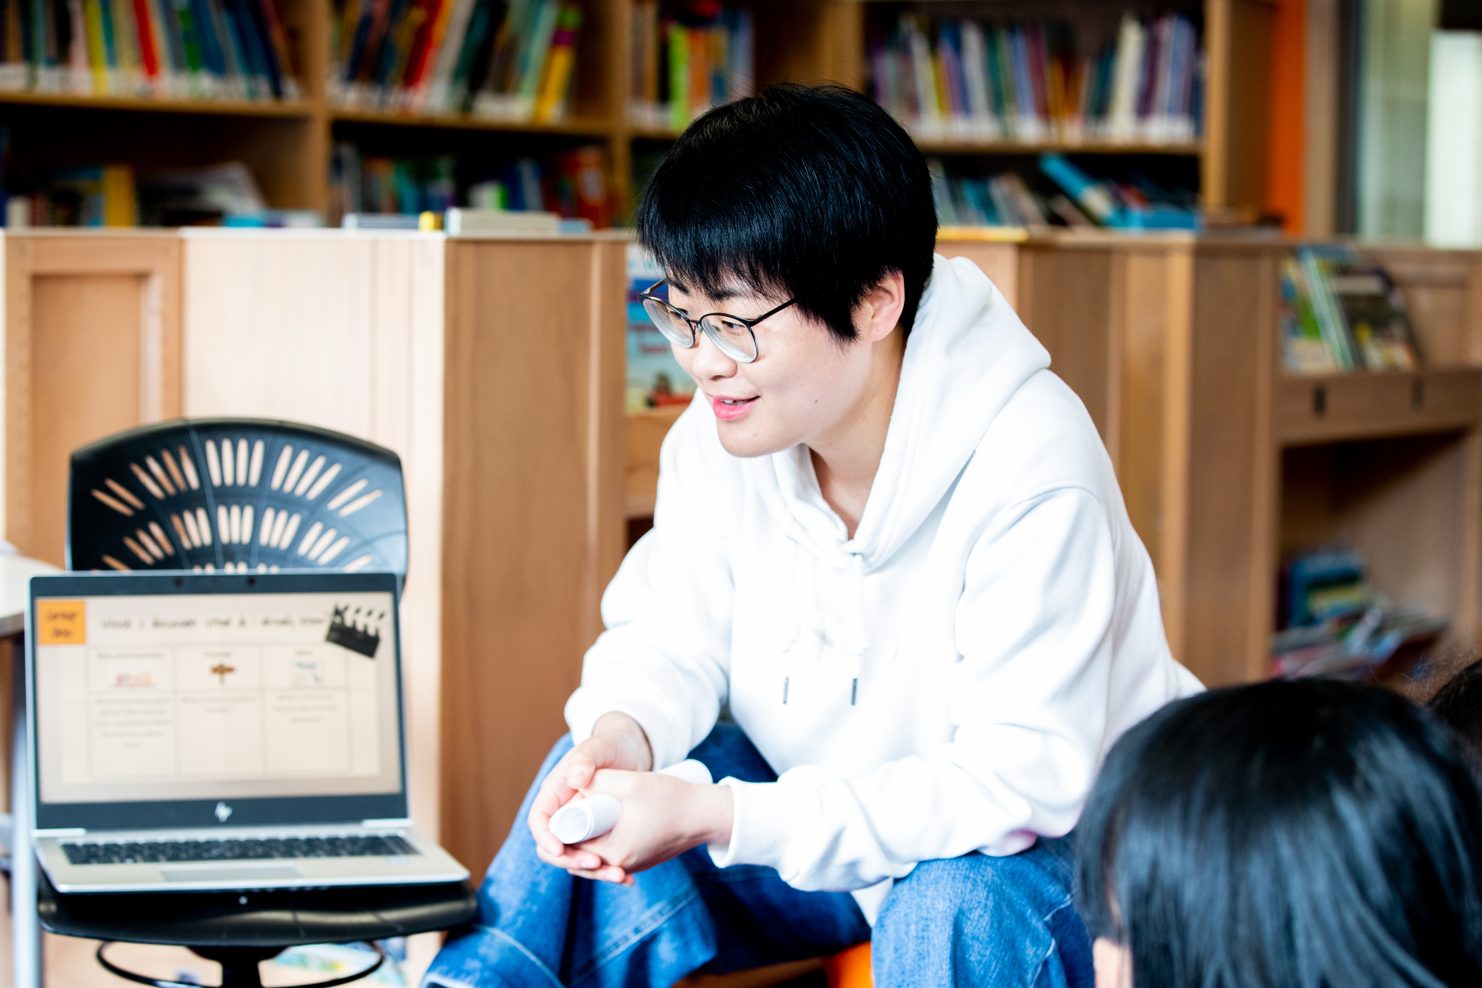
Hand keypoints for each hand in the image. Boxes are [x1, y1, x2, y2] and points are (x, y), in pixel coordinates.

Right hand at [528, 713, 652, 872]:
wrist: (632, 752)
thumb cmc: (609, 745)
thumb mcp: (598, 747)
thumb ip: (585, 758)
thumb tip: (574, 780)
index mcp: (555, 793)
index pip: (539, 821)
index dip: (545, 838)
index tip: (560, 850)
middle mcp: (564, 812)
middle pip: (556, 846)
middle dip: (572, 860)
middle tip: (596, 864)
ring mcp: (581, 825)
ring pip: (578, 857)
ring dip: (595, 871)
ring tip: (619, 875)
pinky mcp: (599, 835)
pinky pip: (598, 857)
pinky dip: (609, 868)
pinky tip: (628, 877)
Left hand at [540, 768, 733, 884]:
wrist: (706, 815)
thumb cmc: (672, 799)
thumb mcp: (631, 782)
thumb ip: (598, 780)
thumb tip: (572, 779)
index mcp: (614, 851)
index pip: (571, 844)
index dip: (561, 825)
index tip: (564, 803)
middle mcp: (620, 865)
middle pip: (579, 854)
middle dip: (569, 834)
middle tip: (569, 806)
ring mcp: (630, 865)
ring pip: (593, 856)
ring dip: (584, 839)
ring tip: (582, 814)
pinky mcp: (638, 860)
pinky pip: (609, 856)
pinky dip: (600, 844)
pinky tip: (600, 826)